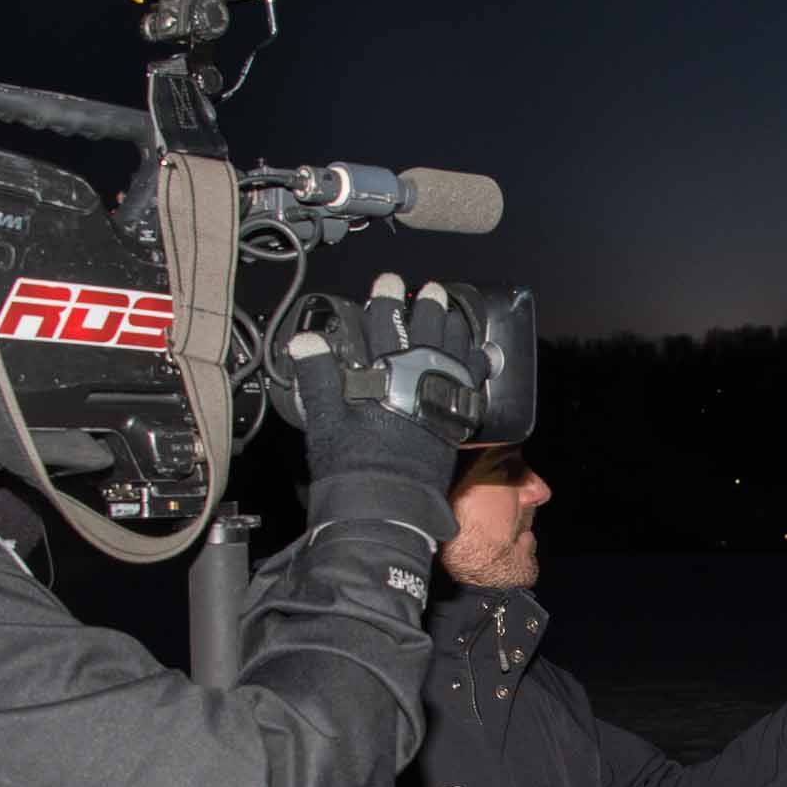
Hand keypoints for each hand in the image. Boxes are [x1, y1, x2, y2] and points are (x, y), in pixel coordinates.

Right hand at [291, 274, 473, 538]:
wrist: (387, 503)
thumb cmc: (351, 464)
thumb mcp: (325, 418)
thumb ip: (317, 375)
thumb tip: (304, 341)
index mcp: (387, 374)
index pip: (387, 326)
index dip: (387, 301)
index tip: (389, 282)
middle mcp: (420, 380)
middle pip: (430, 332)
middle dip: (430, 307)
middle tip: (432, 290)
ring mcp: (443, 398)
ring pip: (456, 351)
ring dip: (456, 328)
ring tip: (455, 312)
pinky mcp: (457, 418)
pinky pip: (474, 382)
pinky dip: (478, 364)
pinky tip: (482, 352)